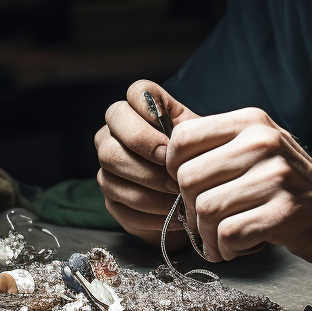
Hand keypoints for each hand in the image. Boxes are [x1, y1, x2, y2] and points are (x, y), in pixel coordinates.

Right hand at [94, 79, 198, 243]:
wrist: (200, 193)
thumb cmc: (202, 158)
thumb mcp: (203, 140)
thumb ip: (191, 132)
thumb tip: (174, 142)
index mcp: (141, 109)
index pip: (135, 93)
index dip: (149, 109)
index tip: (171, 136)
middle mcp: (114, 134)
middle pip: (110, 141)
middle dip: (144, 156)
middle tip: (175, 169)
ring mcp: (108, 167)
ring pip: (111, 175)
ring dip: (150, 189)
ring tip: (180, 198)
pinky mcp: (111, 199)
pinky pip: (120, 207)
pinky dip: (151, 215)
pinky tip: (175, 218)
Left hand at [166, 107, 311, 263]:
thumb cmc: (289, 185)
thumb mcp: (259, 148)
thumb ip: (218, 147)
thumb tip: (163, 156)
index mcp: (252, 122)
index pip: (182, 139)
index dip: (174, 169)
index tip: (194, 186)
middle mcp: (264, 142)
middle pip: (187, 179)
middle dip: (192, 208)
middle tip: (212, 219)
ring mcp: (276, 176)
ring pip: (205, 210)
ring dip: (208, 234)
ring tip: (227, 235)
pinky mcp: (283, 212)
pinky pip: (228, 235)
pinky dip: (226, 249)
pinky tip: (241, 246)